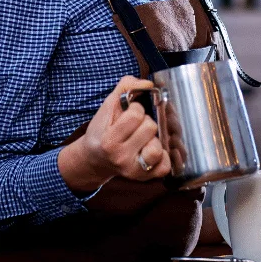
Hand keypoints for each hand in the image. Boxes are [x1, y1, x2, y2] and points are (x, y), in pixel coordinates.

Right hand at [58, 76, 170, 192]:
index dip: (136, 108)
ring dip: (154, 138)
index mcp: (109, 140)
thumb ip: (126, 87)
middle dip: (145, 121)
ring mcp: (134, 170)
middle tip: (136, 126)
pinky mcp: (145, 178)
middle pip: (150, 128)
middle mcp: (121, 158)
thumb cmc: (103, 130)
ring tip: (145, 138)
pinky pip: (165, 166)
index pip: (136, 115)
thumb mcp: (108, 105)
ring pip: (158, 148)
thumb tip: (149, 84)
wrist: (95, 158)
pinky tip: (152, 148)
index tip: (130, 112)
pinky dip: (163, 156)